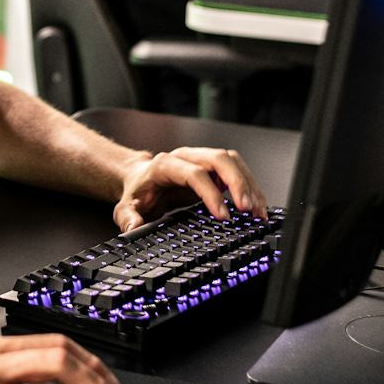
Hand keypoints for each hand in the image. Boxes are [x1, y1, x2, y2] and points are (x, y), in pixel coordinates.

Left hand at [113, 145, 267, 231]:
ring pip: (233, 162)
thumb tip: (134, 226)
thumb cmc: (138, 193)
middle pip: (220, 159)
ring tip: (258, 211)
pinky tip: (256, 205)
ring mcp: (202, 159)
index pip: (195, 173)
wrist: (140, 180)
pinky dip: (250, 187)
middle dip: (238, 183)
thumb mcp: (126, 208)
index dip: (211, 194)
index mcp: (165, 164)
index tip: (223, 216)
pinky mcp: (213, 168)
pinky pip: (237, 170)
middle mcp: (187, 156)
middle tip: (247, 209)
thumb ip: (128, 217)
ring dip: (249, 185)